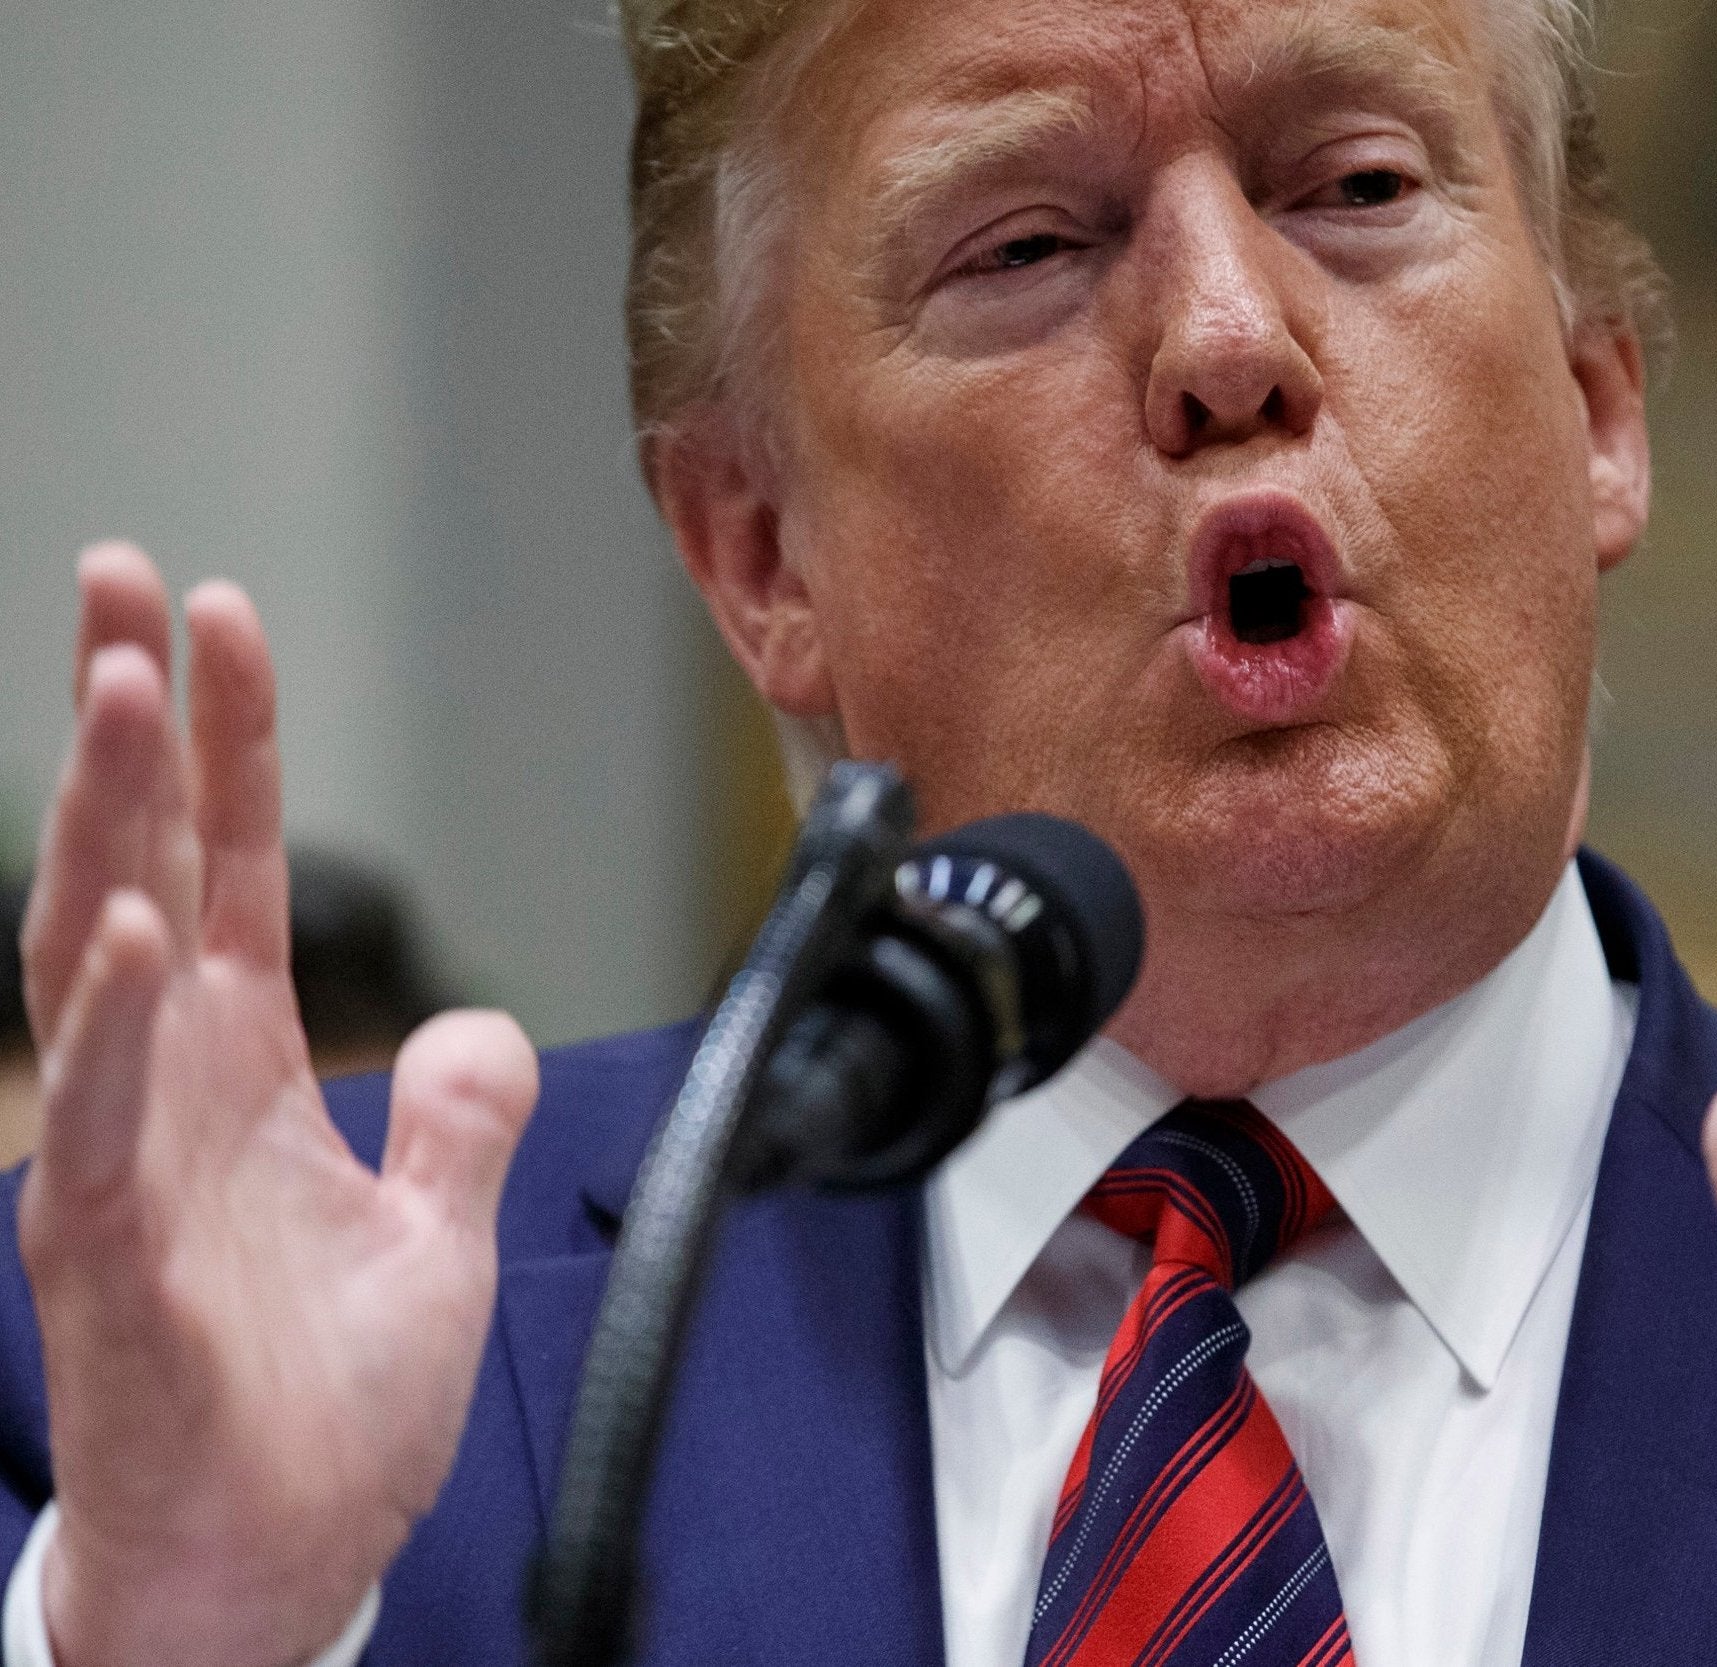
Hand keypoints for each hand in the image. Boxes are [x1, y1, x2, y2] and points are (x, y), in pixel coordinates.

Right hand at [18, 545, 538, 1666]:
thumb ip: (456, 1122)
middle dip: (134, 725)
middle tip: (124, 579)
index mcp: (241, 1073)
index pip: (229, 870)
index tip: (223, 623)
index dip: (230, 747)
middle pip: (138, 867)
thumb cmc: (323, 1416)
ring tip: (125, 688)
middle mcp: (170, 1094)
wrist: (276, 1568)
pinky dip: (112, 1020)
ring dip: (110, 819)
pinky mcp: (114, 1260)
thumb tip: (479, 1029)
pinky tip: (130, 921)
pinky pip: (107, 1121)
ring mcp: (128, 1165)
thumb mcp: (432, 1238)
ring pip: (94, 957)